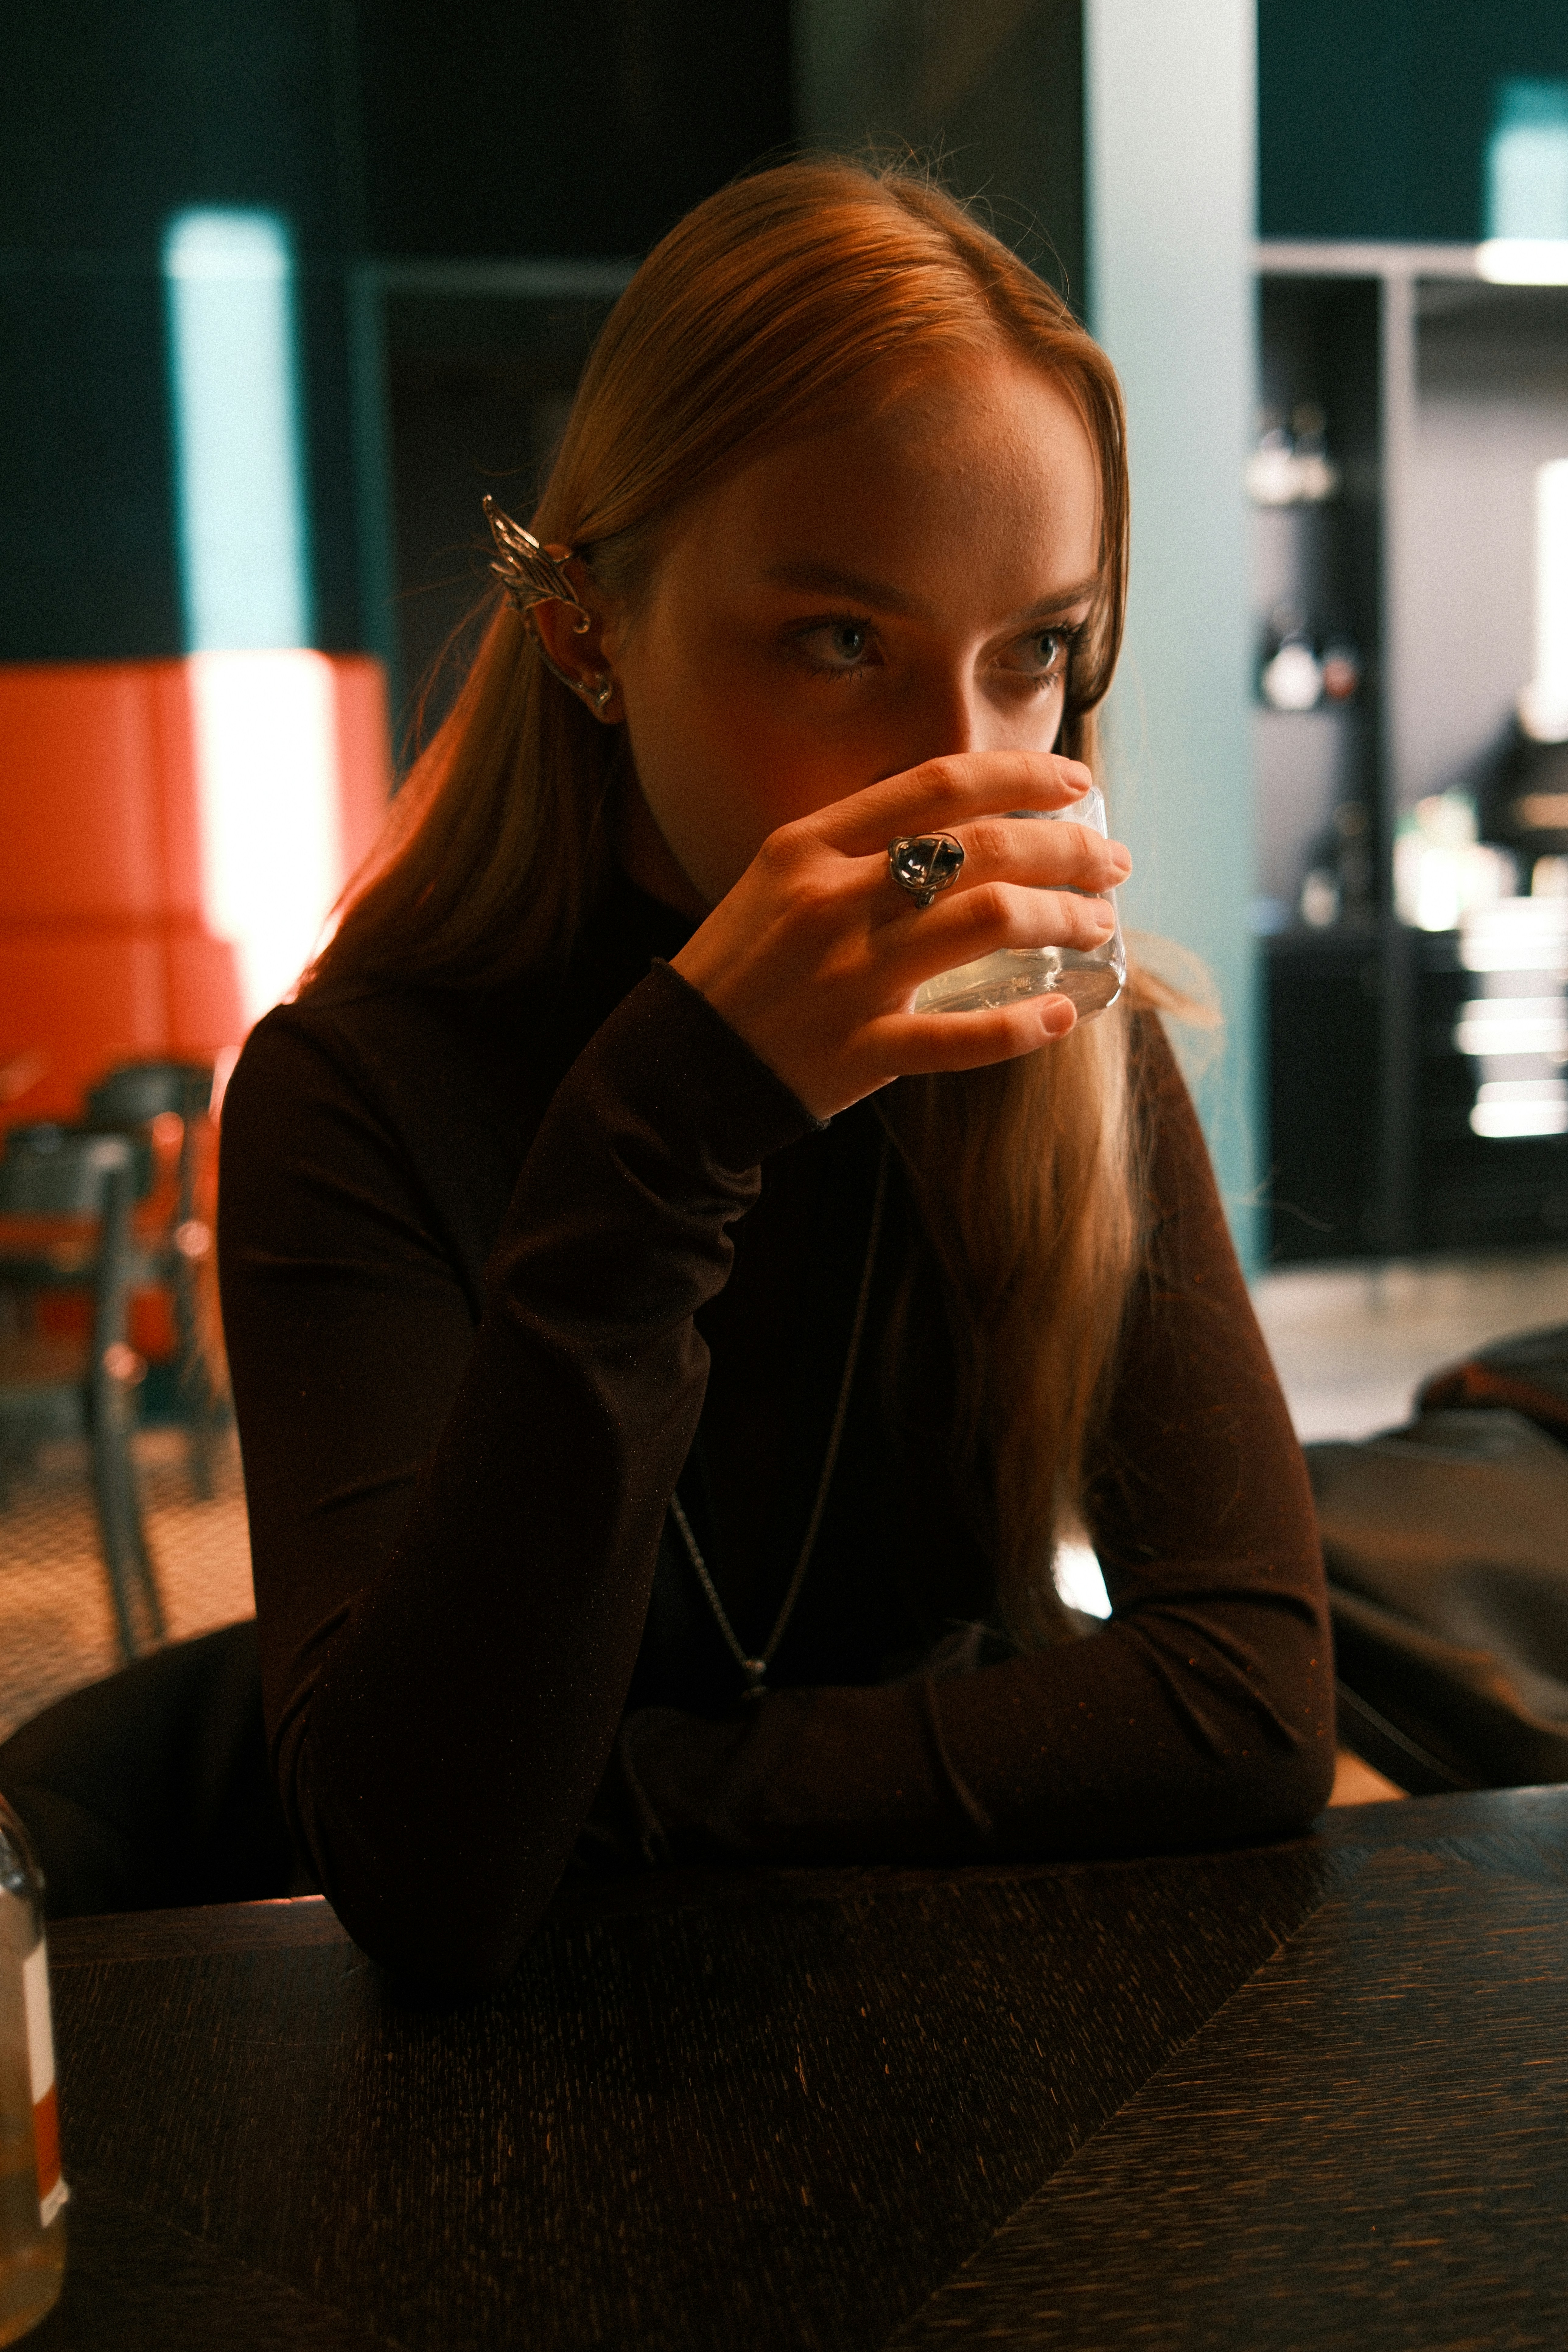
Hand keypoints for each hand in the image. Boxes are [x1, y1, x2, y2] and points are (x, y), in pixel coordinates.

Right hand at [670, 751, 1129, 1118]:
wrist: (677, 1067)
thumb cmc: (742, 965)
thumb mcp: (780, 879)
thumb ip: (859, 847)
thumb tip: (962, 823)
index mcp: (810, 848)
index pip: (939, 785)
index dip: (1022, 775)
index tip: (1077, 783)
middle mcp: (833, 902)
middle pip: (982, 849)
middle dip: (1066, 850)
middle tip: (1111, 865)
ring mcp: (849, 978)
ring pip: (989, 922)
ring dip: (1064, 917)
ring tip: (1098, 923)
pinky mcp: (862, 1051)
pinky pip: (963, 1037)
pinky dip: (1023, 1027)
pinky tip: (1064, 1013)